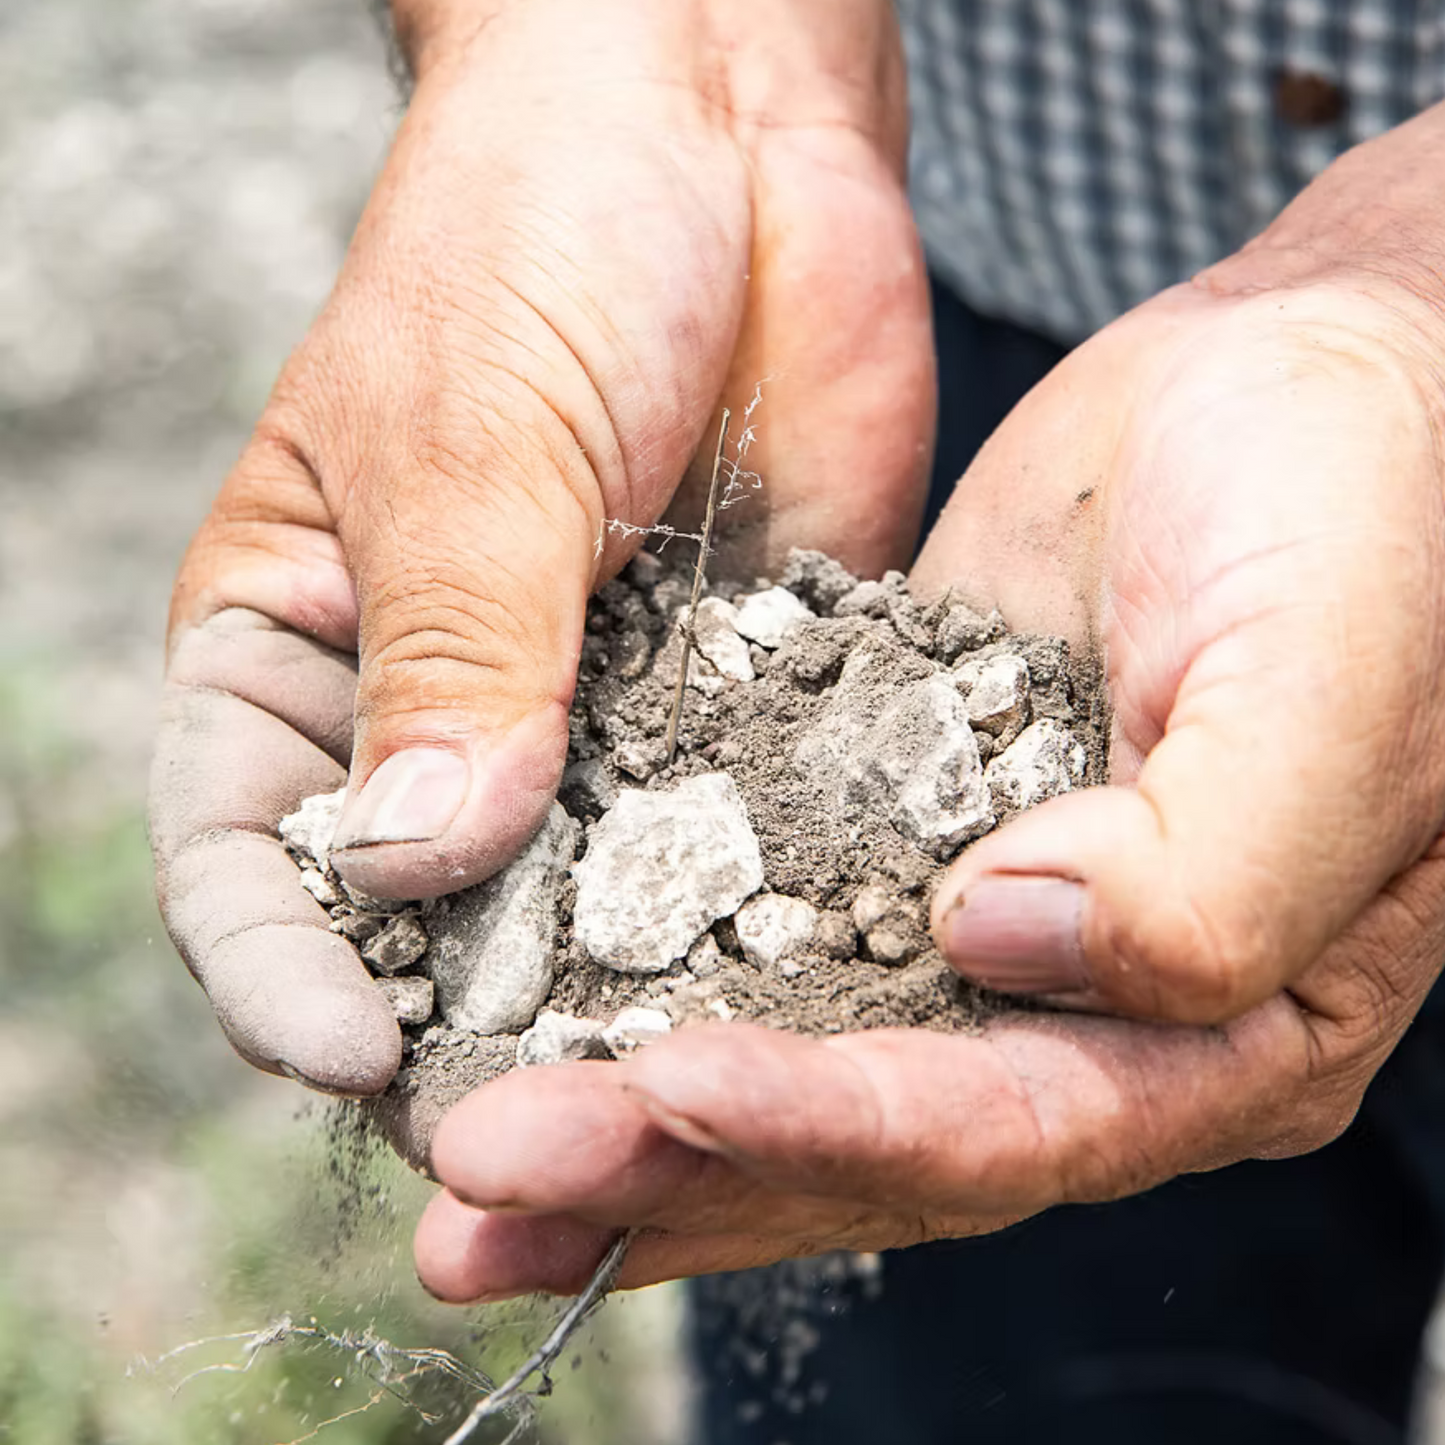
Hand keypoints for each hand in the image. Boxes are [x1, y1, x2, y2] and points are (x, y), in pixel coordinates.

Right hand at [148, 0, 931, 1093]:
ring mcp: (599, 715)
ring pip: (593, 899)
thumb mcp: (471, 435)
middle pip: (426, 919)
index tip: (355, 1052)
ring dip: (625, 992)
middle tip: (531, 1134)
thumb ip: (457, 650)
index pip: (250, 848)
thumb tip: (423, 856)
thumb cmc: (537, 229)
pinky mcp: (736, 696)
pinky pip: (742, 829)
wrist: (722, 126)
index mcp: (303, 646)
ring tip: (676, 1094)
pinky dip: (762, 903)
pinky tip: (804, 970)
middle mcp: (444, 710)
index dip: (285, 966)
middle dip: (466, 1023)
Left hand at [413, 117, 1444, 1296]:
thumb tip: (1007, 937)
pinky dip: (643, 980)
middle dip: (671, 1167)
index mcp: (1225, 1025)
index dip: (834, 1122)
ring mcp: (980, 938)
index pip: (1008, 1123)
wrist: (1294, 391)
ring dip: (623, 1117)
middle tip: (480, 1190)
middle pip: (865, 1141)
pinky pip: (755, 936)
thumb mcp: (1325, 684)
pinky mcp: (892, 841)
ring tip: (462, 1163)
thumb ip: (1212, 863)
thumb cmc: (1362, 520)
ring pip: (785, 1061)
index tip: (664, 1091)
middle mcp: (1091, 1018)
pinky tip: (529, 1012)